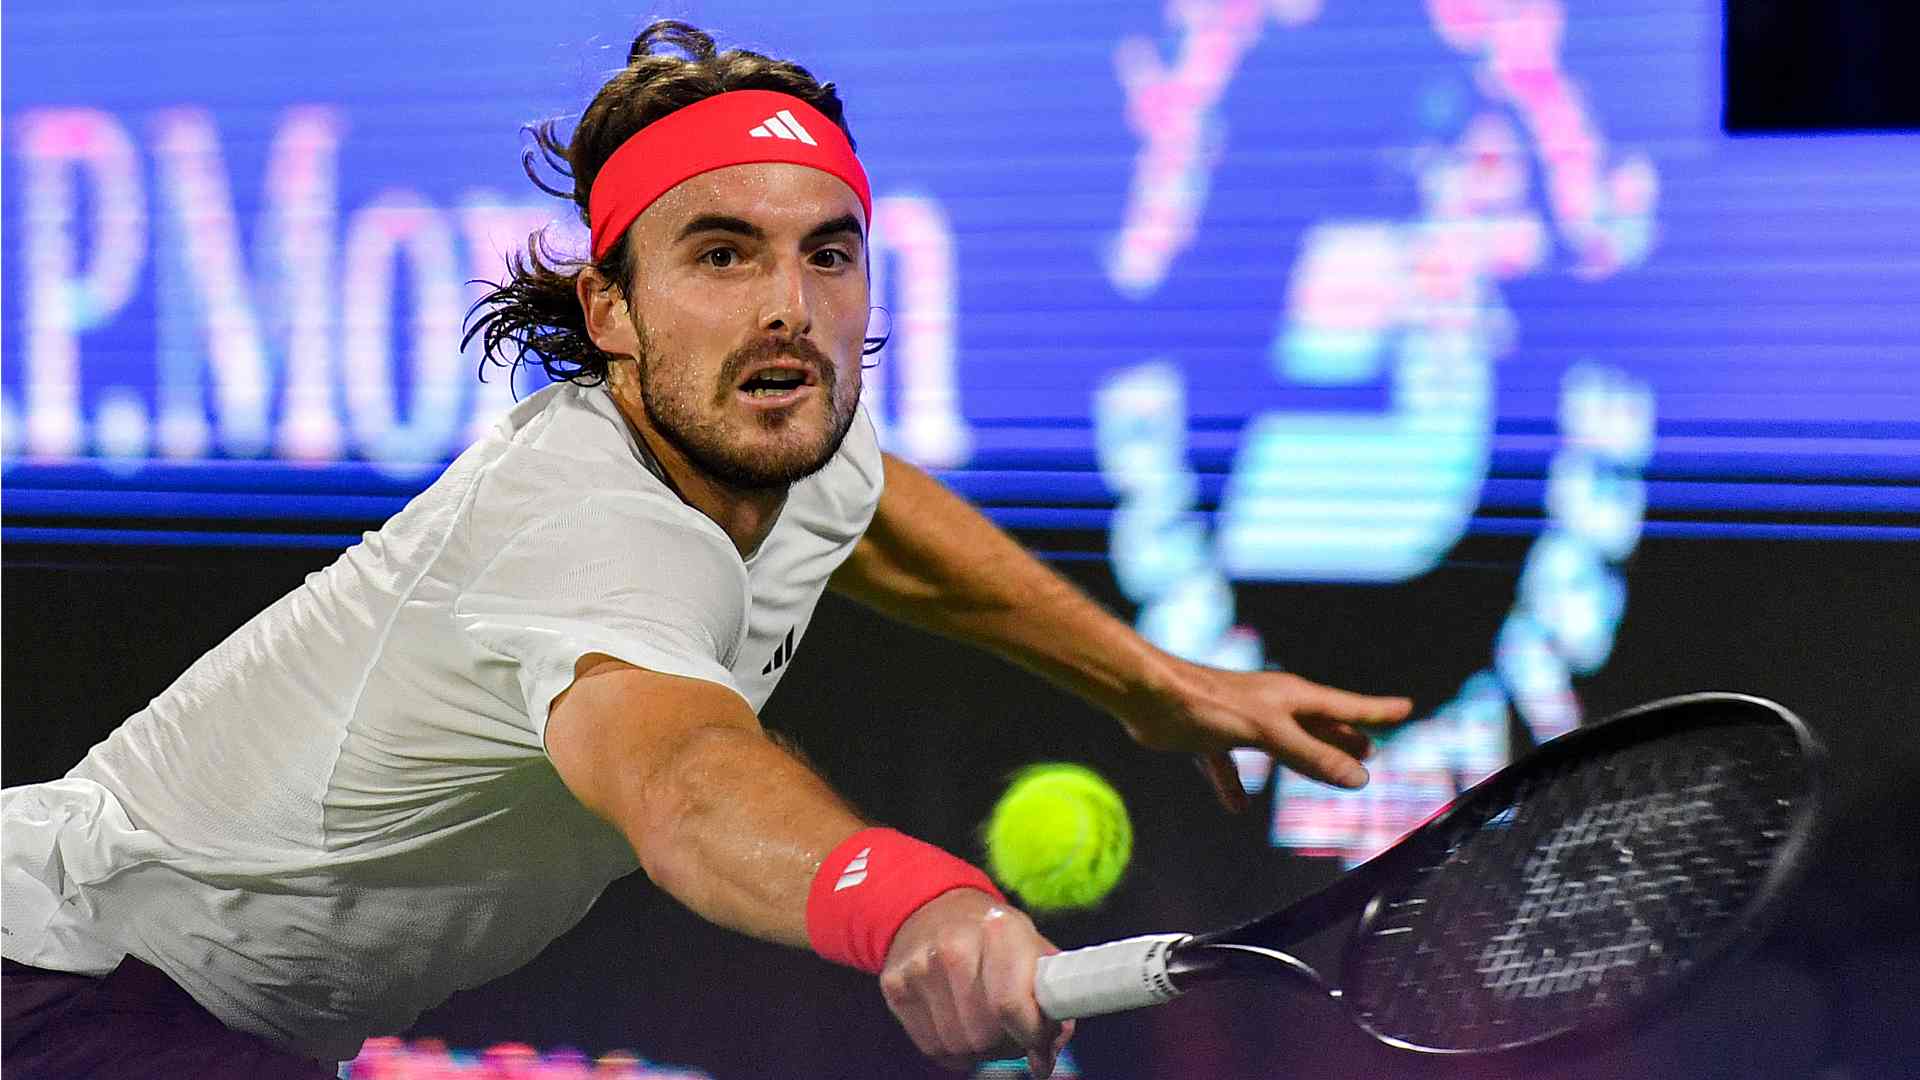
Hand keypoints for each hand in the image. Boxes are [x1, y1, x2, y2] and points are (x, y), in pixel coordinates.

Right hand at [879, 889, 1074, 1075]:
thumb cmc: (997, 938)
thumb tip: (1042, 1062)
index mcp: (1000, 929)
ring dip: (976, 1049)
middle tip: (1008, 1028)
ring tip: (982, 1023)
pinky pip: (931, 1046)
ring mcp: (920, 966)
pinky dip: (950, 1048)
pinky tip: (957, 1022)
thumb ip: (1051, 1004)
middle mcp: (955, 944)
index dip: (1030, 1034)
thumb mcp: (1034, 951)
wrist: (935, 909)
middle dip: (1004, 1042)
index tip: (1036, 1038)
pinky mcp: (895, 984)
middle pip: (984, 1034)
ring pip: (957, 1046)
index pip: (1011, 1005)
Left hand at [1118, 661, 1412, 809]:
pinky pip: (1231, 764)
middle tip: (1372, 748)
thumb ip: (1312, 756)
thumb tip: (1360, 776)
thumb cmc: (1210, 705)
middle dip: (1344, 738)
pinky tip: (1238, 806)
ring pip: (1281, 744)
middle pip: (1317, 725)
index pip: (1346, 706)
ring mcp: (1241, 720)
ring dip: (1302, 759)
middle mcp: (1271, 705)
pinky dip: (1236, 783)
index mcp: (1292, 697)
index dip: (1377, 710)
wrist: (1149, 697)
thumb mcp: (1270, 734)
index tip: (1405, 707)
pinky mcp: (1211, 736)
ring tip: (1327, 773)